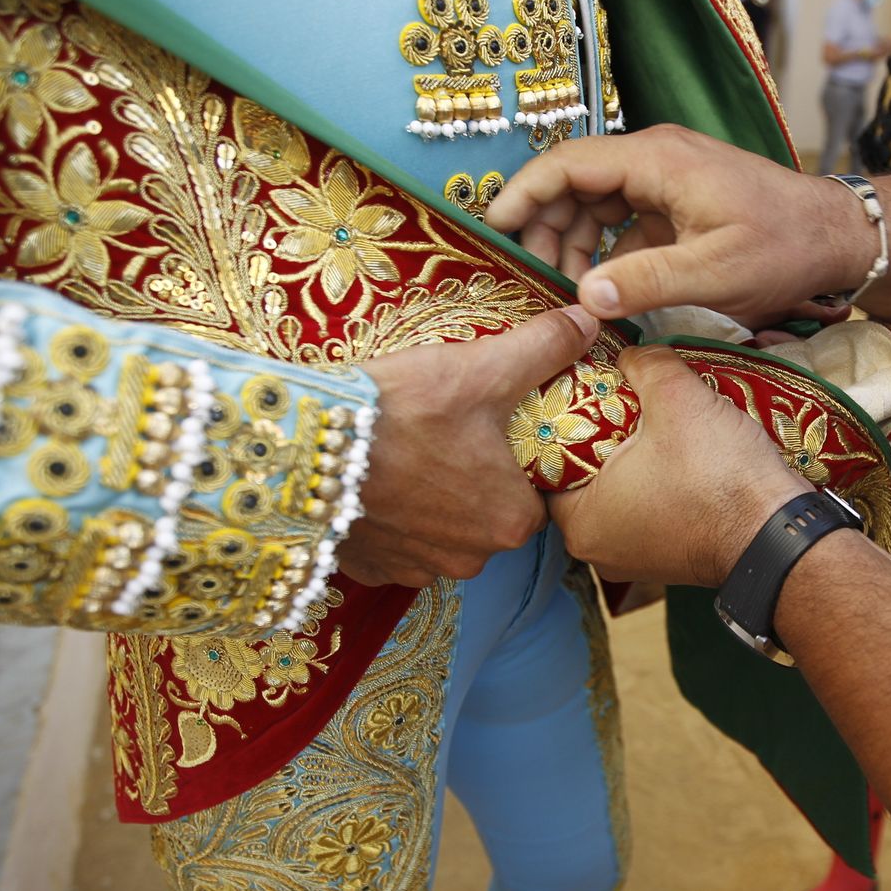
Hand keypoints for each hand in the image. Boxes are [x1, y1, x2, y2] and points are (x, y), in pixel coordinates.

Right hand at [341, 307, 598, 586]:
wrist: (301, 445)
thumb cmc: (401, 411)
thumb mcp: (482, 369)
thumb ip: (543, 348)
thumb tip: (589, 321)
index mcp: (511, 522)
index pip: (536, 495)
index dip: (518, 460)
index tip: (493, 430)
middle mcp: (470, 560)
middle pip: (489, 516)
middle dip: (473, 480)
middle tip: (445, 433)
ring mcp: (416, 569)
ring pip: (441, 532)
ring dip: (430, 500)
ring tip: (407, 451)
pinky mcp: (370, 568)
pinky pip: (394, 544)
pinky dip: (390, 517)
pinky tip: (376, 480)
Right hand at [485, 125, 868, 321]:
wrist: (837, 238)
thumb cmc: (784, 249)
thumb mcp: (715, 275)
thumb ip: (647, 283)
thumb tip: (584, 297)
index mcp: (657, 160)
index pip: (568, 164)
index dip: (525, 195)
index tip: (495, 229)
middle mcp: (655, 159)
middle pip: (574, 182)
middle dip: (547, 228)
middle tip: (535, 280)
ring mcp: (665, 180)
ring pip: (594, 202)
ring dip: (574, 242)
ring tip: (566, 290)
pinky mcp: (676, 204)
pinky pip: (621, 219)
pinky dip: (603, 249)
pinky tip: (600, 289)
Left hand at [547, 345, 810, 586]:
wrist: (782, 534)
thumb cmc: (721, 476)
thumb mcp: (676, 397)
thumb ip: (642, 364)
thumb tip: (631, 352)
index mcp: (579, 521)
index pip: (544, 458)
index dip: (561, 414)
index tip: (579, 384)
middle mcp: (597, 549)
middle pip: (581, 474)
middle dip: (599, 434)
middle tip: (612, 393)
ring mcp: (632, 559)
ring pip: (616, 491)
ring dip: (630, 457)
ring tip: (645, 416)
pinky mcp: (666, 558)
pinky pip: (645, 508)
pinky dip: (653, 480)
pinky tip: (673, 449)